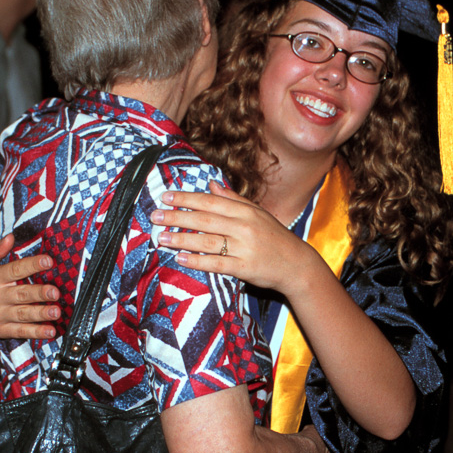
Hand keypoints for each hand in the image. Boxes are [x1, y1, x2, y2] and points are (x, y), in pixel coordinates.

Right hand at [0, 234, 58, 342]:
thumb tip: (11, 237)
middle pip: (21, 294)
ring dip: (41, 314)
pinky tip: (50, 331)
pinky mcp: (2, 330)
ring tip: (56, 312)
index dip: (32, 265)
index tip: (48, 261)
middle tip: (55, 292)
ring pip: (23, 314)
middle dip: (39, 293)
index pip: (15, 270)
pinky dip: (36, 332)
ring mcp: (0, 315)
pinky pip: (21, 331)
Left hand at [150, 182, 327, 296]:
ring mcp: (244, 247)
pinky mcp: (245, 268)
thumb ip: (233, 199)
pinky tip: (181, 258)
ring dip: (182, 239)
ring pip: (207, 241)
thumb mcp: (257, 213)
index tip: (166, 196)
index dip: (187, 198)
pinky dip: (198, 261)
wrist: (297, 263)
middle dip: (178, 217)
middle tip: (155, 216)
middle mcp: (244, 227)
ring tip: (162, 237)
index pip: (210, 202)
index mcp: (245, 211)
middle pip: (205, 220)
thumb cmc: (274, 237)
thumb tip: (211, 184)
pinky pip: (217, 264)